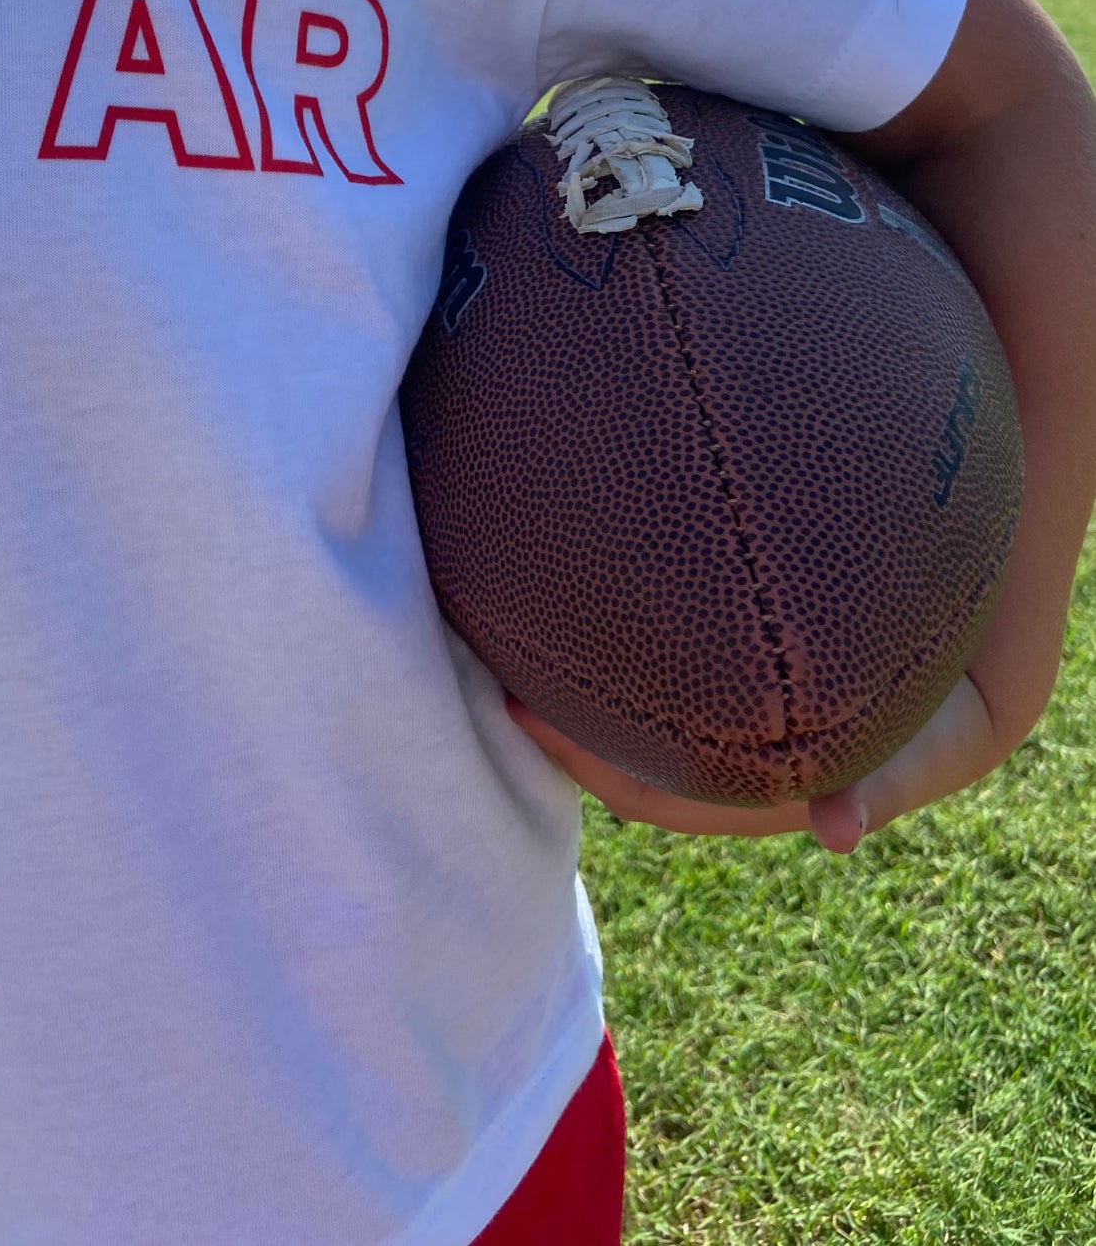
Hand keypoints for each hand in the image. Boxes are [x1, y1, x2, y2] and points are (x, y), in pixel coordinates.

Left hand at [506, 671, 1000, 853]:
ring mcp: (717, 735)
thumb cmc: (929, 728)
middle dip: (555, 722)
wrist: (958, 703)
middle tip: (489, 665)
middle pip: (613, 755)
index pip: (636, 786)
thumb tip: (840, 832)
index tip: (520, 710)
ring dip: (574, 692)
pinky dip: (611, 663)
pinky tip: (572, 615)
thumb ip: (876, 786)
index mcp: (740, 796)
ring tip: (507, 635)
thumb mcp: (909, 756)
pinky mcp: (721, 694)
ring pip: (627, 721)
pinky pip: (652, 683)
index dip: (576, 754)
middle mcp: (716, 772)